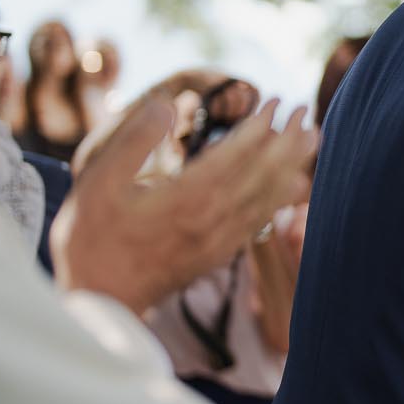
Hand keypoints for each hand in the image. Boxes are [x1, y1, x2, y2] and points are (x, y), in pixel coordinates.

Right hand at [52, 96, 316, 313]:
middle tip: (306, 110)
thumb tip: (166, 104)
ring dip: (292, 165)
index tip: (278, 100)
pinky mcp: (217, 255)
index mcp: (187, 198)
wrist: (97, 303)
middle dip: (288, 140)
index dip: (261, 125)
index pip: (238, 154)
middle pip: (264, 174)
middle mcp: (212, 220)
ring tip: (312, 139)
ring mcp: (219, 241)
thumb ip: (133, 140)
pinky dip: (280, 198)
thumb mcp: (97, 183)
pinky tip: (292, 187)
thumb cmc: (91, 240)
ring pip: (268, 198)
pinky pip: (260, 221)